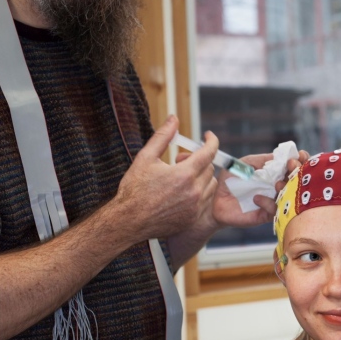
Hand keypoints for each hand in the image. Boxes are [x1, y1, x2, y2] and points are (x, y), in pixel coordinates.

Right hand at [114, 116, 217, 240]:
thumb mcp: (145, 158)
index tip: (208, 136)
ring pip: (210, 185)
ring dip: (202, 177)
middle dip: (199, 161)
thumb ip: (163, 137)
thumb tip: (174, 119)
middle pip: (209, 168)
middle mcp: (194, 191)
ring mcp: (195, 207)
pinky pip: (206, 201)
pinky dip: (199, 194)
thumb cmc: (134, 189)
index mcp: (184, 174)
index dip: (212, 141)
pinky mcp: (194, 219)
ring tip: (182, 178)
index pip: (209, 152)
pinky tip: (182, 193)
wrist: (128, 220)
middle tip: (181, 161)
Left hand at [195, 148, 310, 228]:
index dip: (301, 160)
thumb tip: (280, 156)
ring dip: (287, 187)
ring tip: (277, 183)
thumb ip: (261, 159)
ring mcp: (273, 201)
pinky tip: (256, 198)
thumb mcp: (244, 164)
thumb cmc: (230, 181)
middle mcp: (277, 187)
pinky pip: (274, 210)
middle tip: (292, 166)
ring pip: (290, 196)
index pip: (295, 166)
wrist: (215, 201)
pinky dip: (268, 202)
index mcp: (274, 174)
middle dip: (298, 171)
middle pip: (299, 180)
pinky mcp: (265, 215)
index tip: (300, 155)